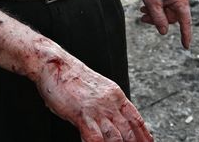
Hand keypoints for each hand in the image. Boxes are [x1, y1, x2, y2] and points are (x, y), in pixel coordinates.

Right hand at [34, 55, 151, 141]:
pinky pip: (95, 138)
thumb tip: (111, 119)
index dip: (144, 134)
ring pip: (115, 138)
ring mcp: (97, 109)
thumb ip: (106, 103)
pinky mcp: (82, 115)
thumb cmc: (70, 77)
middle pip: (129, 131)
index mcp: (116, 95)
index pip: (136, 119)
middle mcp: (110, 103)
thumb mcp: (97, 88)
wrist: (54, 64)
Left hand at [136, 0, 192, 48]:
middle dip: (158, 19)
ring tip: (142, 9)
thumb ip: (158, 18)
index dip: (185, 35)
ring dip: (156, 13)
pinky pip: (167, 5)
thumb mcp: (151, 2)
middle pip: (173, 17)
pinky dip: (158, 7)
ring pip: (168, 11)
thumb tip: (164, 32)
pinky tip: (147, 5)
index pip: (185, 21)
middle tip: (142, 17)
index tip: (186, 47)